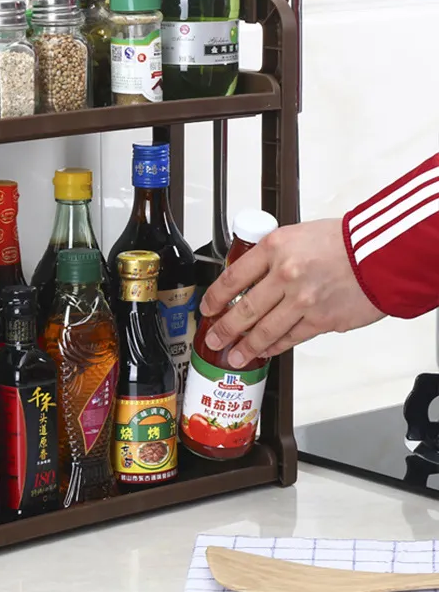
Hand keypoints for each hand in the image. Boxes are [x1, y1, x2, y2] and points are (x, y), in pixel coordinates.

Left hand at [199, 218, 384, 367]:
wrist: (384, 254)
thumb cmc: (345, 241)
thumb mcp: (297, 235)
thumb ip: (272, 257)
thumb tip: (250, 277)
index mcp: (275, 249)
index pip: (233, 277)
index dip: (215, 297)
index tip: (208, 307)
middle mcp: (285, 275)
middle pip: (245, 309)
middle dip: (224, 329)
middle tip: (213, 338)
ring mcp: (303, 301)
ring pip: (265, 331)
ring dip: (246, 347)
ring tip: (234, 356)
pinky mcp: (321, 321)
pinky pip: (290, 338)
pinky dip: (274, 347)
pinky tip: (265, 351)